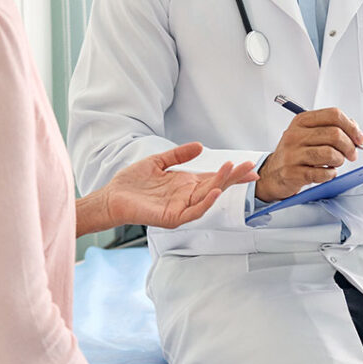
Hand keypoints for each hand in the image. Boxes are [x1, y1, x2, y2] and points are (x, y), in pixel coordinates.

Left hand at [105, 143, 257, 228]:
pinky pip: (193, 212)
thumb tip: (200, 146)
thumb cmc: (132, 183)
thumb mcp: (159, 162)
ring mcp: (181, 208)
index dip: (232, 173)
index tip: (250, 167)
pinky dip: (206, 202)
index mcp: (186, 184)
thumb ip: (179, 154)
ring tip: (232, 170)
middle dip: (234, 177)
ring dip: (222, 184)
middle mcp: (187, 197)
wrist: (112, 197)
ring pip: (207, 196)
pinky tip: (214, 191)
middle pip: (216, 185)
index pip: (214, 177)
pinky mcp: (172, 217)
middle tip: (250, 167)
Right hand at [255, 108, 362, 202]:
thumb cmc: (295, 152)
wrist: (273, 173)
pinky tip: (327, 172)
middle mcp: (295, 135)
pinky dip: (330, 174)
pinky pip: (322, 173)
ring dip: (339, 160)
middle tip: (351, 154)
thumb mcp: (309, 133)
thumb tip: (354, 127)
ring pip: (330, 153)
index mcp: (302, 121)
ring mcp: (293, 154)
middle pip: (334, 134)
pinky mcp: (293, 172)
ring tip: (336, 162)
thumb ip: (331, 127)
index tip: (358, 138)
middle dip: (349, 146)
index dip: (351, 127)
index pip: (333, 115)